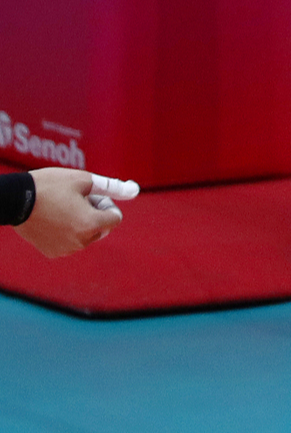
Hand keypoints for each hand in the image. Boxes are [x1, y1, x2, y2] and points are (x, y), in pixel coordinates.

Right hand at [16, 169, 135, 256]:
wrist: (13, 200)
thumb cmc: (50, 186)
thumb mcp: (83, 180)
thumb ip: (111, 187)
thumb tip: (135, 190)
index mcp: (91, 224)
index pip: (116, 218)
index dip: (105, 204)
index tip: (89, 196)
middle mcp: (80, 242)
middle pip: (102, 228)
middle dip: (95, 214)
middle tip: (75, 200)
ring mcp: (66, 249)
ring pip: (86, 236)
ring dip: (82, 223)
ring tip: (61, 209)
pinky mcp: (52, 252)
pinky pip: (70, 242)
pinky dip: (67, 232)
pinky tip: (52, 219)